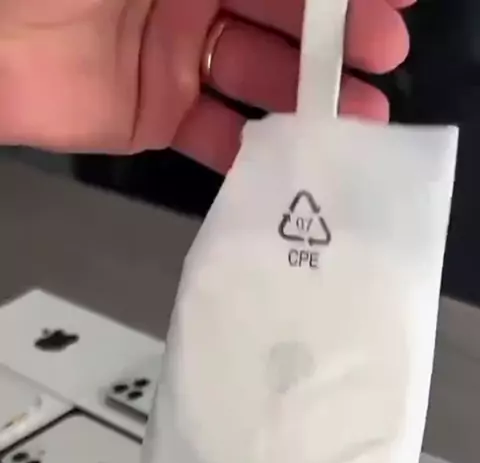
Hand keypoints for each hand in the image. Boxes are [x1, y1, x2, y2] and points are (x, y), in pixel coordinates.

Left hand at [0, 0, 415, 170]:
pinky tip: (292, 161)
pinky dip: (251, 152)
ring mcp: (173, 60)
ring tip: (359, 119)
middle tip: (382, 57)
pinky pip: (213, 137)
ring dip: (309, 100)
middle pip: (280, 20)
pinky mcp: (153, 118)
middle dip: (335, 39)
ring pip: (255, 81)